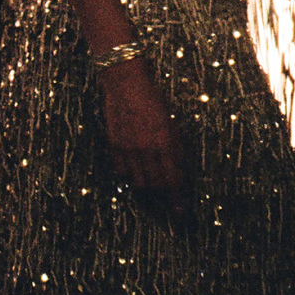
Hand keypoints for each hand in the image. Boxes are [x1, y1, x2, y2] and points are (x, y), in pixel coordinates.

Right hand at [98, 58, 188, 219]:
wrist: (126, 81)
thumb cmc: (153, 100)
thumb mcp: (172, 124)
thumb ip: (175, 150)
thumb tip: (177, 173)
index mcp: (166, 143)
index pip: (173, 182)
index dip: (178, 200)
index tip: (181, 213)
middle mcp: (147, 149)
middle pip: (156, 187)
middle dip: (164, 199)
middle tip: (169, 205)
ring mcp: (128, 148)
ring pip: (139, 183)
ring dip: (148, 189)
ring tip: (153, 189)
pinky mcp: (114, 144)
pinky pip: (122, 171)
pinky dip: (130, 175)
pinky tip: (136, 171)